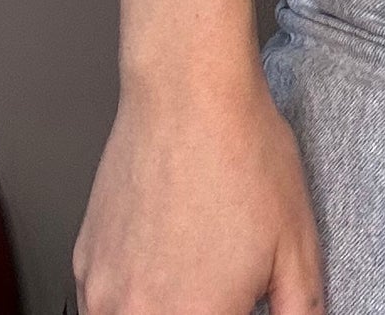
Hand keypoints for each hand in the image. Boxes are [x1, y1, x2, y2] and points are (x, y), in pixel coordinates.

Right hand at [74, 71, 322, 314]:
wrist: (187, 92)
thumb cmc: (240, 153)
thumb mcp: (298, 242)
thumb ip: (300, 308)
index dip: (236, 312)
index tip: (241, 300)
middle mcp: (141, 313)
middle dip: (201, 308)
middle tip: (220, 282)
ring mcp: (103, 291)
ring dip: (162, 307)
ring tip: (192, 270)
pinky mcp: (84, 262)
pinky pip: (103, 303)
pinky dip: (132, 295)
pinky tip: (162, 258)